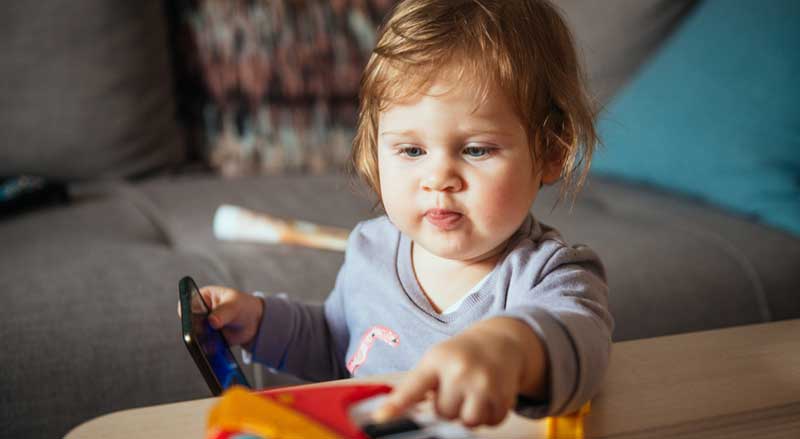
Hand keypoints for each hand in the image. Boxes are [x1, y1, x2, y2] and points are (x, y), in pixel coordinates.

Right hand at [177, 286, 263, 347]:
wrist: (255, 322)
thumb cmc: (243, 306)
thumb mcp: (234, 306)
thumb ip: (223, 313)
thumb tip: (212, 321)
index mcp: (201, 298)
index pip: (185, 305)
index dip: (187, 313)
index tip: (195, 320)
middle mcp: (199, 313)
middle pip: (188, 323)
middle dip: (195, 330)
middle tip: (206, 333)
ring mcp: (203, 328)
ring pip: (195, 337)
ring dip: (202, 342)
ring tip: (215, 341)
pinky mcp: (208, 341)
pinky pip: (204, 347)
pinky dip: (208, 350)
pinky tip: (217, 349)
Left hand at [373, 317, 546, 427]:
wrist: (500, 341)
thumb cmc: (460, 355)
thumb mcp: (435, 360)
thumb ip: (415, 387)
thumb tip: (387, 415)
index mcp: (436, 360)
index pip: (413, 386)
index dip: (396, 404)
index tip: (380, 417)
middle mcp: (460, 370)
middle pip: (444, 413)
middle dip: (449, 405)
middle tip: (457, 386)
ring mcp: (484, 383)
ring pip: (467, 421)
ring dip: (468, 413)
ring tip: (471, 393)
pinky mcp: (504, 395)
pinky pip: (490, 423)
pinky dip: (489, 415)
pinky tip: (488, 396)